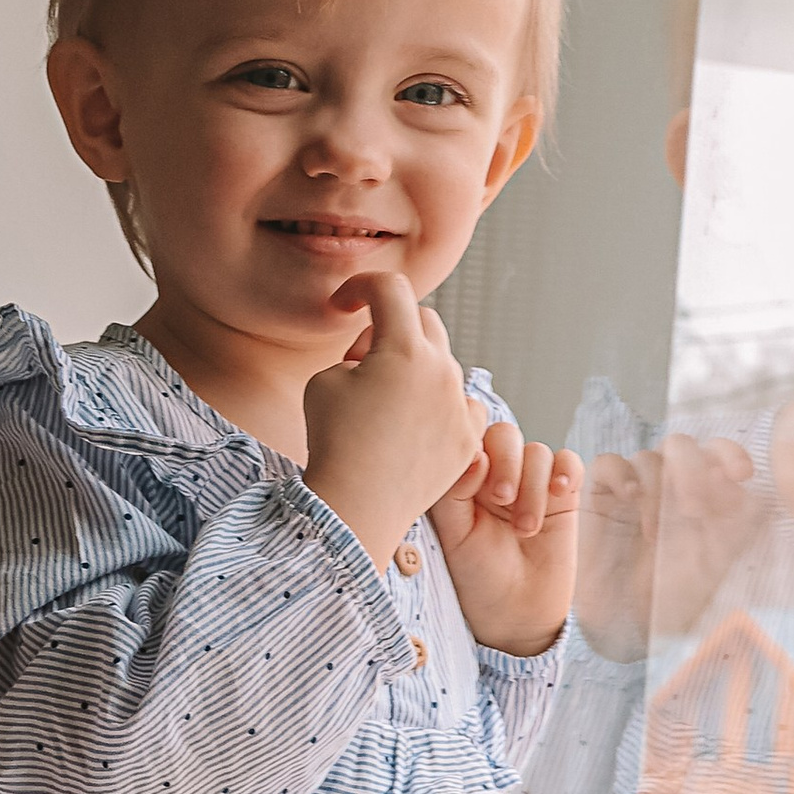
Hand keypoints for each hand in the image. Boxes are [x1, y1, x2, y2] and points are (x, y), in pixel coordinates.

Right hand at [302, 273, 488, 571]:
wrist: (356, 507)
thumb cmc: (334, 442)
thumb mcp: (325, 381)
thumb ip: (356, 355)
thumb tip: (377, 357)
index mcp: (404, 349)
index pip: (389, 289)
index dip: (361, 286)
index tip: (345, 303)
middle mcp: (441, 371)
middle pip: (421, 322)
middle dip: (389, 329)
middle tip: (360, 362)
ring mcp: (460, 405)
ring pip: (442, 364)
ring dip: (413, 370)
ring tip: (382, 404)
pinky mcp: (468, 439)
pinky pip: (461, 404)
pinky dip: (439, 404)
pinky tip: (413, 426)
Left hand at [430, 420, 581, 654]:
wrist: (514, 613)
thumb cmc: (477, 576)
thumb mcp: (454, 535)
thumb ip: (456, 491)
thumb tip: (474, 455)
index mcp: (464, 479)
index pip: (470, 436)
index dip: (476, 448)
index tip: (475, 481)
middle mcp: (496, 475)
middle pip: (505, 436)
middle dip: (506, 463)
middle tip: (502, 499)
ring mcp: (531, 484)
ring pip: (537, 452)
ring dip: (533, 487)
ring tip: (525, 529)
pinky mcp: (563, 496)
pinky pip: (569, 462)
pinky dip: (567, 470)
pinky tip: (560, 491)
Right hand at [576, 436, 761, 662]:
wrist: (626, 624)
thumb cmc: (673, 597)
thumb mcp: (715, 562)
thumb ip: (736, 527)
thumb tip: (758, 495)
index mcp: (701, 493)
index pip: (717, 454)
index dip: (729, 454)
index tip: (741, 475)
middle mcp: (668, 485)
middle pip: (681, 446)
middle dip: (691, 470)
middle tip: (692, 508)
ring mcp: (633, 487)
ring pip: (647, 457)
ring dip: (657, 489)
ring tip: (654, 533)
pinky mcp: (598, 494)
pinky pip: (607, 464)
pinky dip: (620, 475)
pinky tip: (630, 498)